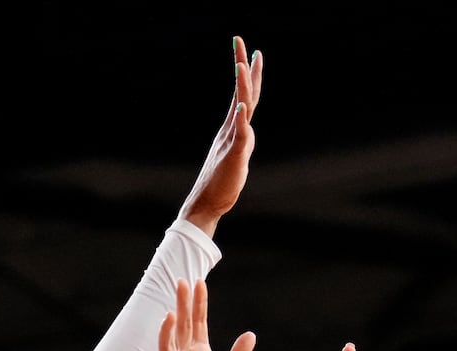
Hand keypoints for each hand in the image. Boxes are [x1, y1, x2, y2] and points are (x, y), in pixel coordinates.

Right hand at [180, 36, 263, 235]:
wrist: (206, 203)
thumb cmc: (221, 184)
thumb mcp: (236, 155)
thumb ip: (242, 140)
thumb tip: (246, 129)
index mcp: (233, 128)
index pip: (244, 95)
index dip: (247, 72)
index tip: (250, 50)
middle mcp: (231, 129)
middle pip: (242, 93)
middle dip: (242, 66)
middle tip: (241, 41)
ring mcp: (231, 140)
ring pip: (240, 108)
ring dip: (242, 86)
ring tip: (242, 65)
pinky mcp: (234, 155)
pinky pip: (240, 134)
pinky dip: (242, 119)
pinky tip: (243, 107)